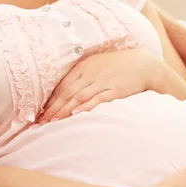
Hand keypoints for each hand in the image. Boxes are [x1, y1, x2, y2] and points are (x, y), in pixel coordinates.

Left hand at [38, 49, 160, 122]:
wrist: (144, 64)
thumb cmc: (118, 66)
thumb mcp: (97, 65)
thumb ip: (82, 76)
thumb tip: (66, 93)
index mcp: (84, 67)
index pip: (62, 86)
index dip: (51, 101)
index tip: (41, 114)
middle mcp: (91, 73)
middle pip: (67, 93)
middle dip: (53, 109)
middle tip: (42, 122)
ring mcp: (103, 81)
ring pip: (79, 97)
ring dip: (65, 110)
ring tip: (54, 122)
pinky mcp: (115, 89)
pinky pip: (98, 98)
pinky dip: (86, 106)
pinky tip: (77, 113)